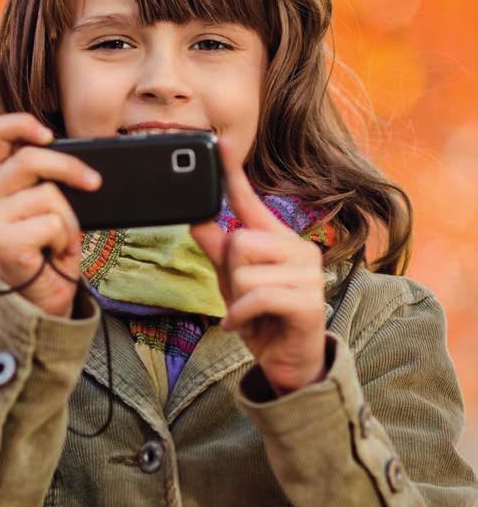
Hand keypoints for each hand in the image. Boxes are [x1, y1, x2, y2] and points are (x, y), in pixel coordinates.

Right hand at [0, 113, 101, 316]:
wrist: (43, 300)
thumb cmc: (51, 252)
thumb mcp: (53, 208)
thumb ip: (52, 181)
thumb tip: (85, 166)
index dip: (21, 123)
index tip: (49, 134)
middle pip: (31, 158)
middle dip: (71, 168)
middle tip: (94, 182)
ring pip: (49, 195)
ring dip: (69, 221)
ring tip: (60, 241)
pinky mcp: (0, 240)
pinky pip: (52, 223)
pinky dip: (65, 240)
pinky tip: (53, 254)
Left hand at [190, 139, 327, 394]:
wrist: (287, 362)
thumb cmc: (263, 318)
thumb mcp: (231, 282)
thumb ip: (218, 252)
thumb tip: (197, 221)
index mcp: (277, 240)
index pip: (251, 202)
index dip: (234, 174)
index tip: (219, 144)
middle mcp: (297, 249)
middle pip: (239, 240)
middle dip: (231, 274)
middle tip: (244, 297)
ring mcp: (308, 275)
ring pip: (244, 270)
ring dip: (236, 300)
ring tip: (250, 314)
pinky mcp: (308, 302)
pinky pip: (257, 296)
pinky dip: (242, 315)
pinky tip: (246, 325)